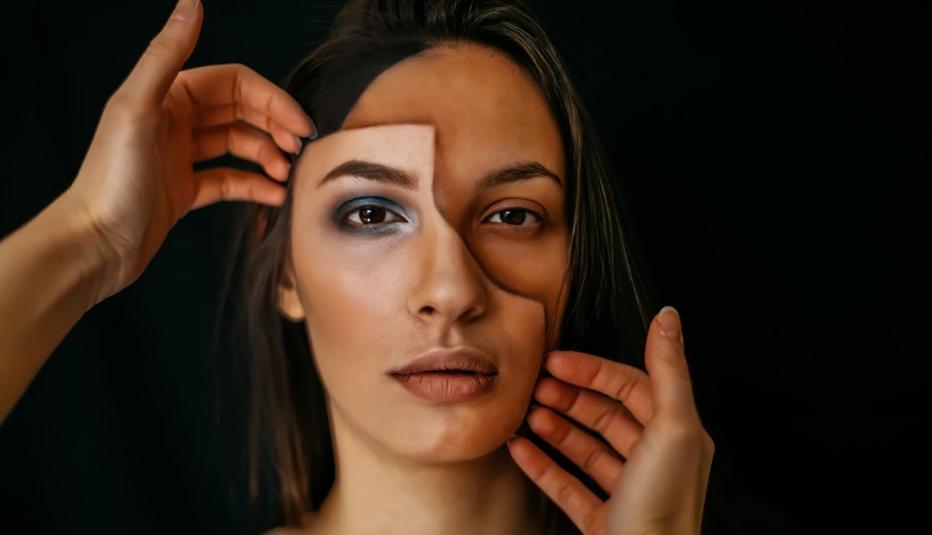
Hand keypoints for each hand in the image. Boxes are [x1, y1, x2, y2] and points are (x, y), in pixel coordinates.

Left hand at [63, 0, 314, 305]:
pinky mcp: (186, 190)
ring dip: (268, 156)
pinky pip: (230, 180)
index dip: (272, 100)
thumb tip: (192, 4)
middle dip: (275, 127)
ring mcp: (182, 156)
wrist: (95, 243)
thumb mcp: (137, 108)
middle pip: (242, 112)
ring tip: (285, 174)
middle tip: (300, 149)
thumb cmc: (111, 178)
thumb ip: (166, 54)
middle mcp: (176, 121)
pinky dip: (254, 186)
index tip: (300, 124)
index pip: (235, 84)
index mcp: (167, 96)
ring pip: (240, 145)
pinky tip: (273, 196)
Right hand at [507, 306, 714, 534]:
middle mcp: (654, 461)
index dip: (593, 370)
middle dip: (570, 397)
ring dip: (555, 427)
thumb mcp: (672, 426)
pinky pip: (567, 486)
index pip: (631, 386)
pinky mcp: (602, 520)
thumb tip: (668, 316)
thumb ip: (668, 369)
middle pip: (606, 415)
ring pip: (586, 448)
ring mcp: (626, 492)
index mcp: (676, 435)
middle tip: (537, 386)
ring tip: (527, 413)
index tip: (556, 361)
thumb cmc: (664, 502)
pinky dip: (542, 465)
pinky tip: (520, 448)